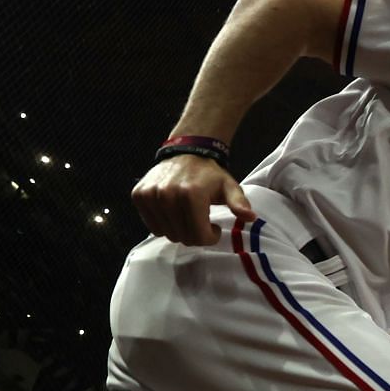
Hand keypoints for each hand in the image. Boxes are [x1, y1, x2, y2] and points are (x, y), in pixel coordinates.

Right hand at [131, 153, 254, 245]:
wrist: (186, 153)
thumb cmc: (209, 175)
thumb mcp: (229, 187)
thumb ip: (239, 203)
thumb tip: (250, 217)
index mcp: (191, 194)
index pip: (199, 236)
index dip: (209, 237)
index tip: (214, 228)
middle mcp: (167, 195)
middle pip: (183, 237)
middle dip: (196, 235)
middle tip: (201, 222)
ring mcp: (150, 195)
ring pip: (167, 234)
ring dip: (180, 230)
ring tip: (188, 216)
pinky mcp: (138, 195)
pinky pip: (152, 226)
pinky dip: (164, 224)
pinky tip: (174, 213)